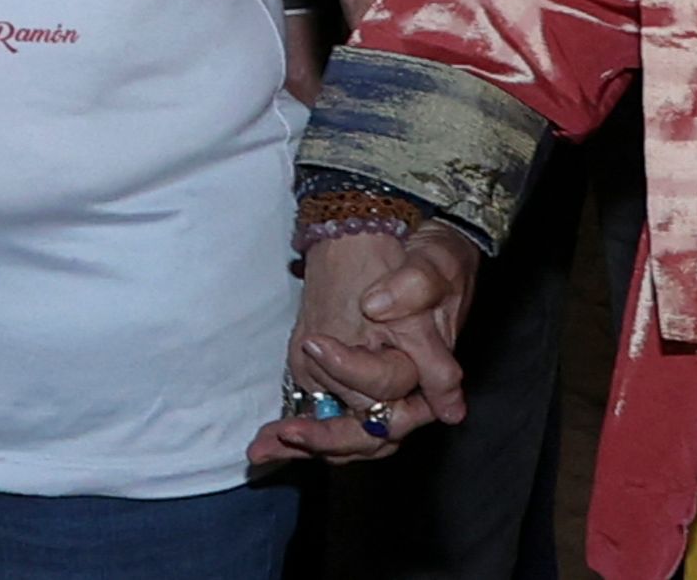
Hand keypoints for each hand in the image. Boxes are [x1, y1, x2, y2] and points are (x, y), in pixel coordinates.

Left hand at [246, 223, 476, 468]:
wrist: (415, 249)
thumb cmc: (433, 259)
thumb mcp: (434, 260)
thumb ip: (415, 285)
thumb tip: (377, 307)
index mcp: (430, 368)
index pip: (393, 385)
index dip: (355, 372)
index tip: (316, 344)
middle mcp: (407, 391)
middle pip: (373, 432)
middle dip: (329, 436)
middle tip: (290, 430)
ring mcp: (378, 394)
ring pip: (350, 436)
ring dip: (308, 443)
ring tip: (262, 448)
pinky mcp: (352, 389)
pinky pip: (331, 422)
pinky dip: (301, 435)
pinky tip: (265, 447)